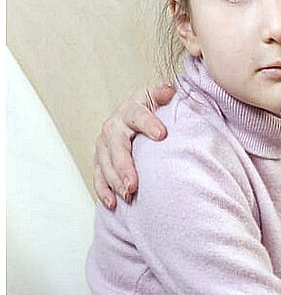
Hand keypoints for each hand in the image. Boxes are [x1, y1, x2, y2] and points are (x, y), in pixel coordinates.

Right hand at [94, 84, 174, 207]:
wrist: (141, 118)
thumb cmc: (157, 111)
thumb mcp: (161, 99)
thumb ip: (164, 95)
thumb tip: (168, 91)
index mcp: (131, 109)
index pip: (137, 114)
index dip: (148, 123)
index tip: (162, 134)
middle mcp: (114, 125)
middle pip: (116, 145)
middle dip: (124, 165)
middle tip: (135, 184)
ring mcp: (105, 143)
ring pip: (105, 162)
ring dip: (115, 180)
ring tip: (128, 195)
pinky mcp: (101, 158)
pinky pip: (99, 175)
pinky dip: (104, 189)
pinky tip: (112, 203)